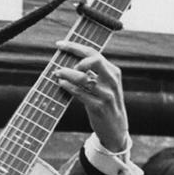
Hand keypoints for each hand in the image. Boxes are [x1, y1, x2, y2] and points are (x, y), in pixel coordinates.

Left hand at [53, 40, 127, 154]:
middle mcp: (112, 81)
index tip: (60, 45)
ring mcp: (106, 94)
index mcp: (113, 72)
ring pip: (84, 77)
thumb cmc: (106, 104)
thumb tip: (70, 61)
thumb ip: (94, 73)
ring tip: (57, 74)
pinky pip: (80, 93)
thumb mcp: (105, 85)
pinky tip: (61, 84)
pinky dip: (68, 87)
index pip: (94, 53)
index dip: (75, 46)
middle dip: (74, 57)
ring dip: (67, 74)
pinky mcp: (98, 107)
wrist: (116, 129)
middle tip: (59, 63)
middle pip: (93, 60)